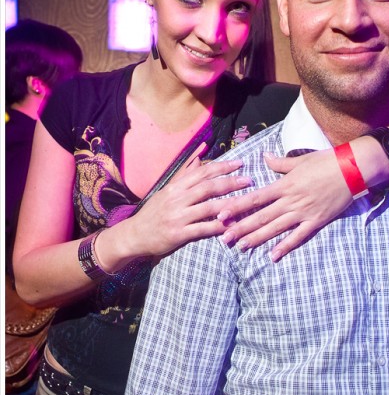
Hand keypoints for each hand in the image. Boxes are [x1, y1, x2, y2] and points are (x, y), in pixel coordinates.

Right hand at [109, 158, 252, 264]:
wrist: (133, 235)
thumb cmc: (153, 212)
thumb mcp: (166, 191)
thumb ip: (184, 176)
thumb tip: (200, 159)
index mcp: (175, 187)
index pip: (202, 172)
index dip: (222, 167)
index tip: (239, 163)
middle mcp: (177, 199)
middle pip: (208, 187)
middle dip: (230, 182)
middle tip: (248, 180)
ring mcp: (178, 217)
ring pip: (208, 207)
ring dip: (229, 204)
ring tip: (246, 202)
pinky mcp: (179, 234)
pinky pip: (202, 229)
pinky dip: (218, 227)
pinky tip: (231, 226)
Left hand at [216, 150, 351, 261]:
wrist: (353, 169)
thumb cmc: (326, 161)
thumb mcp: (300, 160)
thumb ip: (279, 163)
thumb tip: (263, 157)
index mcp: (284, 185)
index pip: (255, 198)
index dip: (237, 207)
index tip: (221, 214)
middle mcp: (290, 201)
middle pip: (261, 216)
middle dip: (241, 228)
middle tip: (224, 238)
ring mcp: (303, 213)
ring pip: (275, 228)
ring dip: (257, 238)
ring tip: (241, 247)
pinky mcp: (316, 221)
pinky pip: (298, 237)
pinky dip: (285, 247)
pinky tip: (273, 256)